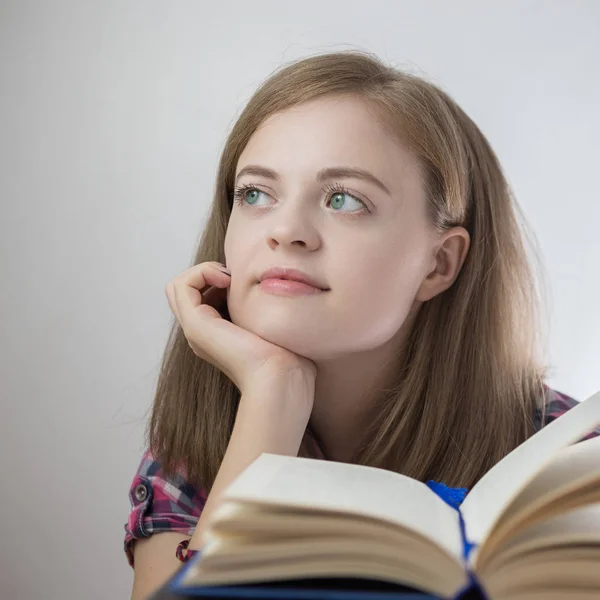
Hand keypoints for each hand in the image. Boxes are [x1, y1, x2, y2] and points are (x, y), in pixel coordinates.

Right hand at [165, 261, 317, 394]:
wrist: (280, 377)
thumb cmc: (286, 355)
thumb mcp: (271, 324)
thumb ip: (261, 308)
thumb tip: (269, 284)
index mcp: (216, 333)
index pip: (201, 294)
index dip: (218, 278)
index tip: (242, 281)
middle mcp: (201, 332)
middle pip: (187, 290)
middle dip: (209, 272)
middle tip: (234, 278)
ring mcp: (195, 329)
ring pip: (180, 285)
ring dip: (204, 270)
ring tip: (230, 278)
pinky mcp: (196, 325)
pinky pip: (181, 285)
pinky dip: (201, 272)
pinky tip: (227, 280)